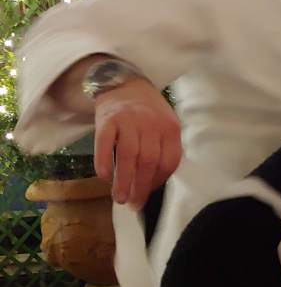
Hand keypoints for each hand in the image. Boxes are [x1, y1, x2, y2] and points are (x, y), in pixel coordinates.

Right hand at [93, 78, 181, 208]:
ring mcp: (129, 120)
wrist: (123, 82)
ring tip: (120, 198)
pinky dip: (104, 162)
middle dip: (141, 187)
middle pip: (149, 161)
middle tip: (134, 204)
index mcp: (170, 127)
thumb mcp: (164, 124)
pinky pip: (105, 144)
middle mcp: (151, 123)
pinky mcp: (108, 119)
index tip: (149, 193)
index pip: (169, 161)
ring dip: (123, 181)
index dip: (159, 181)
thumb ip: (163, 148)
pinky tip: (104, 177)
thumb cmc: (146, 111)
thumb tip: (153, 184)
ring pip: (128, 156)